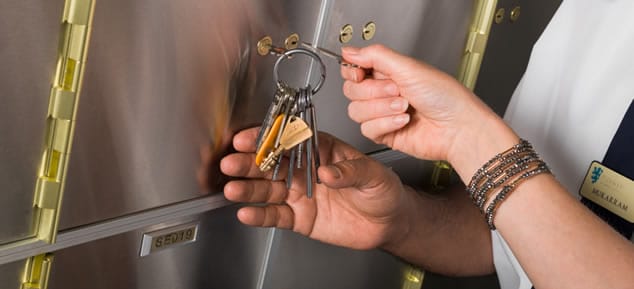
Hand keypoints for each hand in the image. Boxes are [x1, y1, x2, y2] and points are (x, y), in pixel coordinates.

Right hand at [220, 127, 413, 249]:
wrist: (388, 222)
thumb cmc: (382, 190)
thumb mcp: (373, 174)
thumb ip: (349, 171)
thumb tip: (327, 172)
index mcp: (319, 149)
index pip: (290, 140)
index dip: (268, 139)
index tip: (249, 138)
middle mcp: (304, 169)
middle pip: (271, 164)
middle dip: (249, 163)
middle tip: (231, 162)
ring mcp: (298, 194)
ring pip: (267, 190)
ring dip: (248, 189)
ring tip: (232, 189)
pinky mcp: (299, 218)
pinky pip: (275, 216)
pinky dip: (260, 215)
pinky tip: (246, 213)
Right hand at [340, 44, 517, 180]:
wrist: (457, 128)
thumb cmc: (445, 97)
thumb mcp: (409, 67)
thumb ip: (375, 56)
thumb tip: (349, 51)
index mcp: (388, 72)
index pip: (354, 70)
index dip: (353, 72)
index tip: (361, 73)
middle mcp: (384, 92)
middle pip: (352, 91)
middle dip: (375, 91)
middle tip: (397, 90)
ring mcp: (383, 114)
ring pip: (357, 111)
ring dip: (382, 108)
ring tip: (405, 106)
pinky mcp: (384, 133)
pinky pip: (367, 129)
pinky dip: (386, 124)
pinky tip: (404, 121)